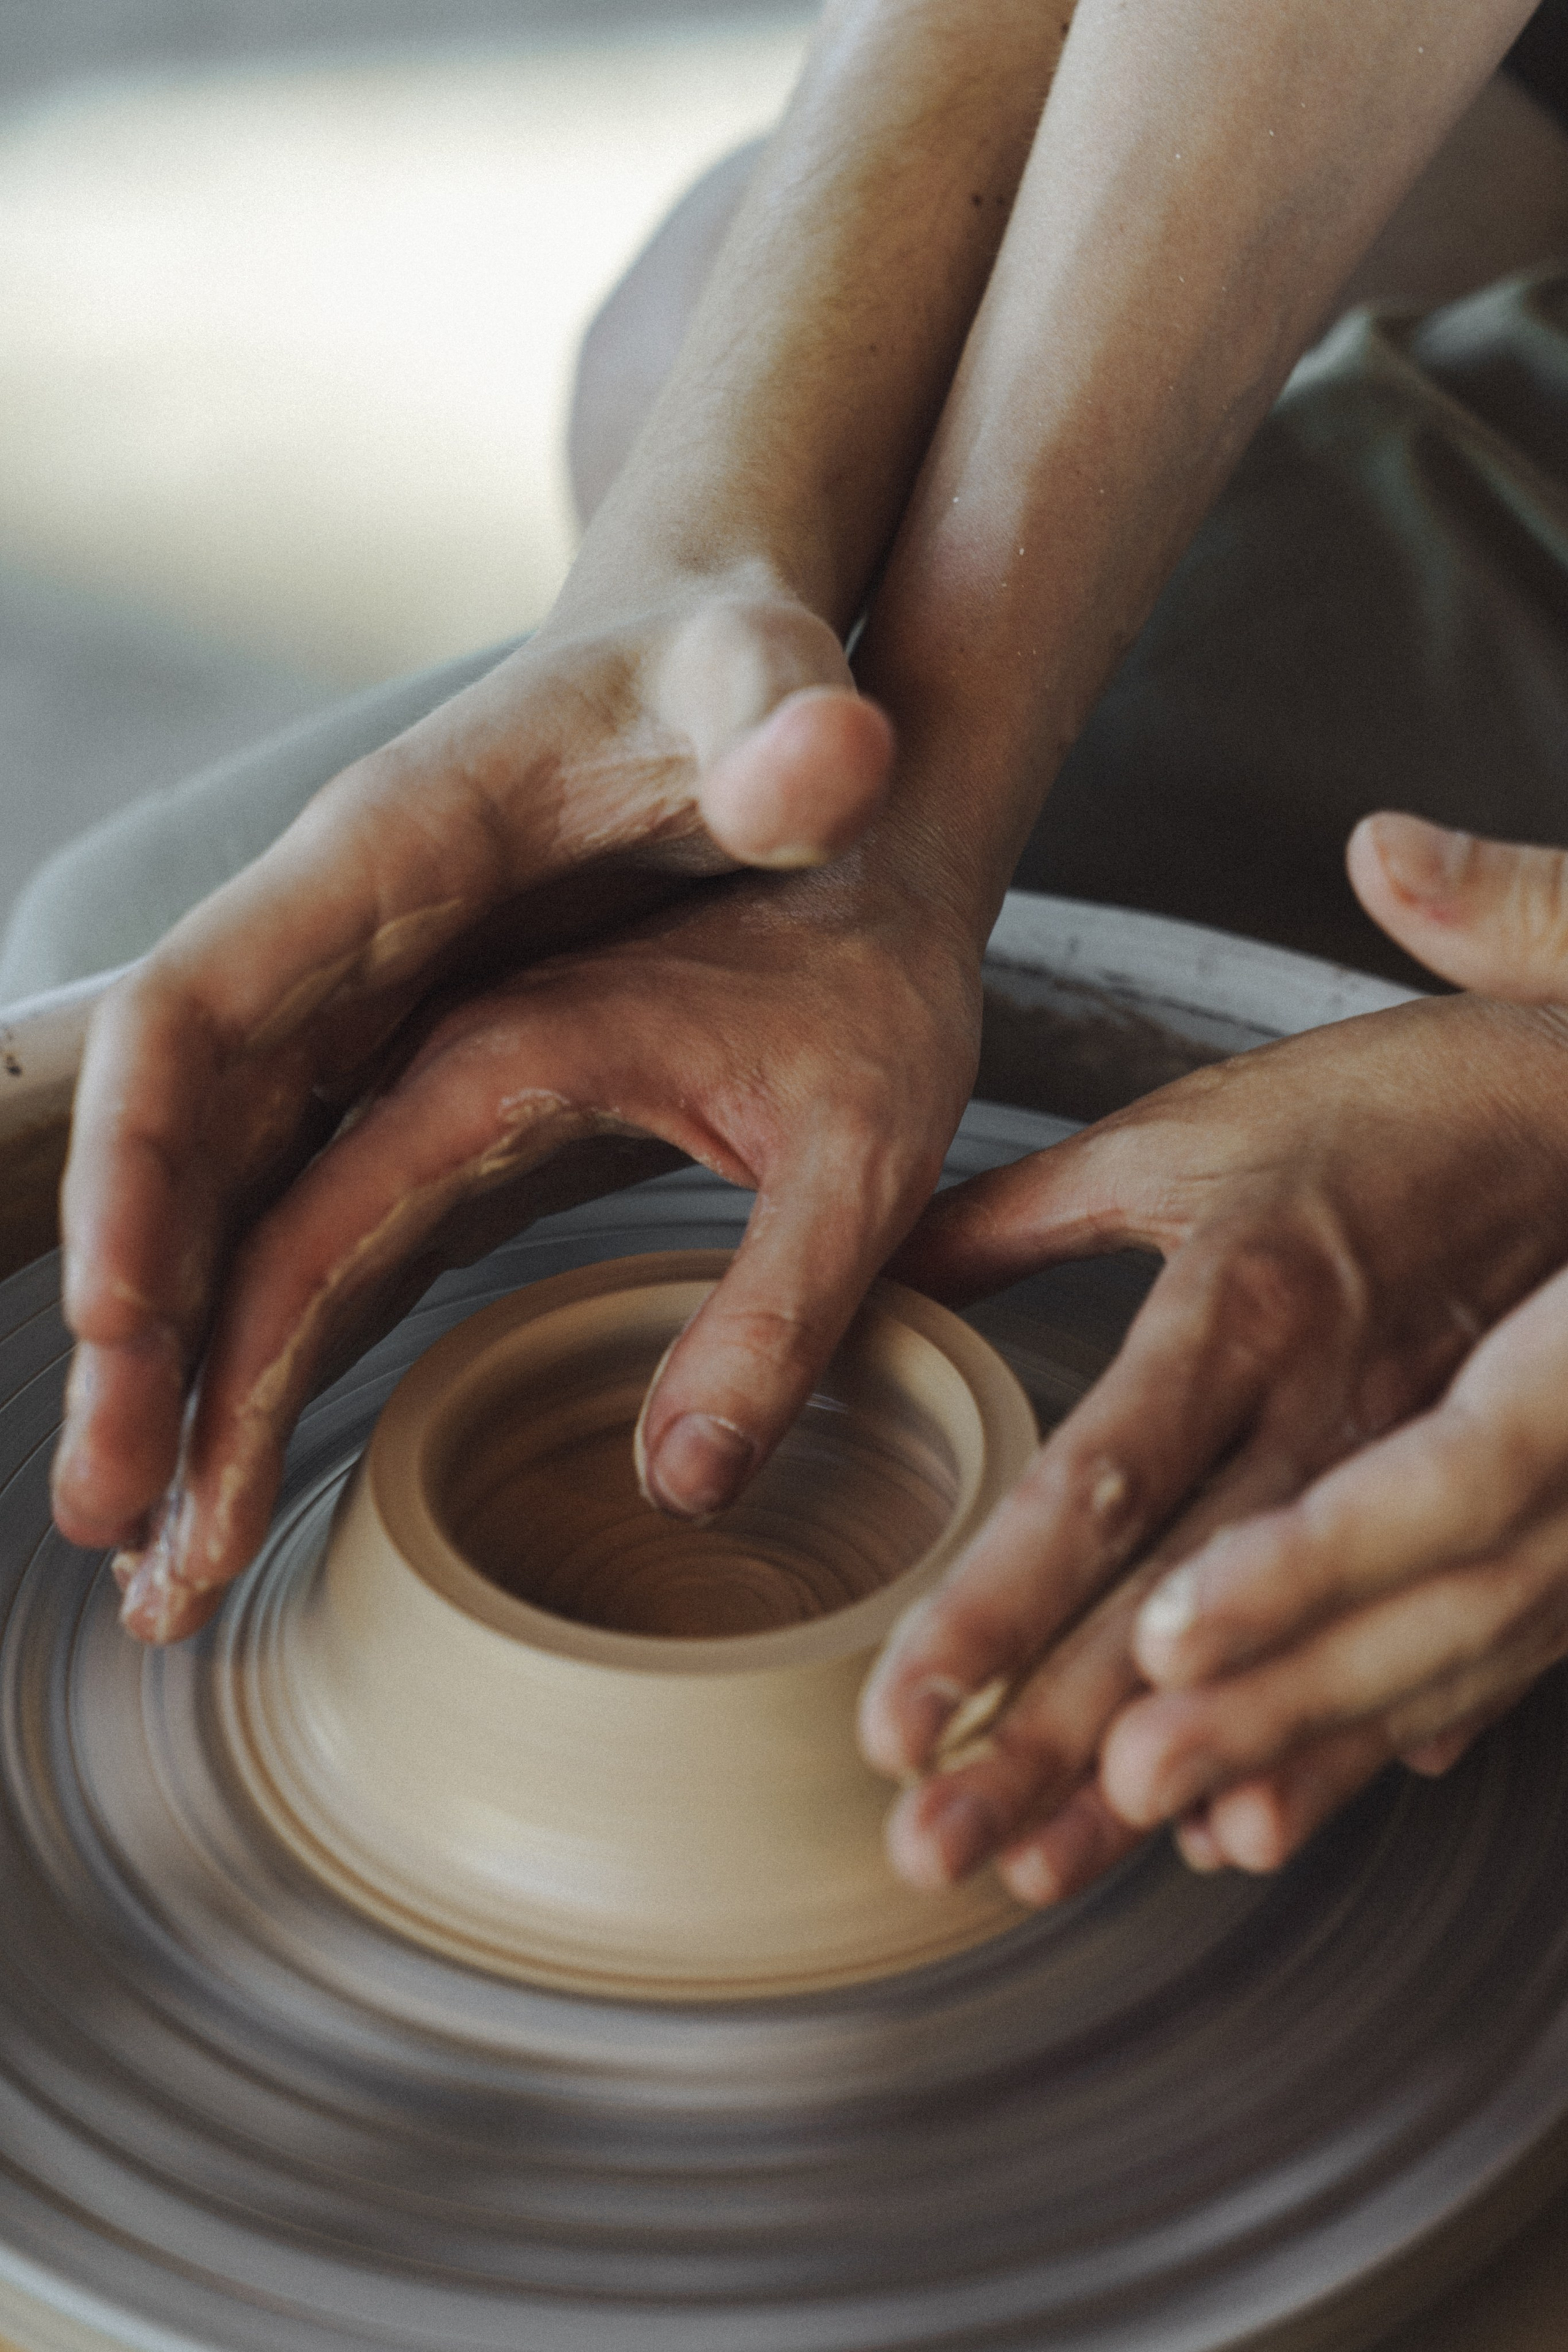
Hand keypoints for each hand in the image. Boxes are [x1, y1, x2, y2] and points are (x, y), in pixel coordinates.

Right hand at [52, 586, 895, 1627]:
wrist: (750, 700)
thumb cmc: (756, 697)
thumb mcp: (790, 706)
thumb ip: (796, 736)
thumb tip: (835, 774)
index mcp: (390, 857)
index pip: (201, 1013)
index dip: (139, 1167)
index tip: (120, 1327)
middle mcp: (339, 946)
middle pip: (179, 1146)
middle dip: (135, 1327)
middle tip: (124, 1522)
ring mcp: (366, 1018)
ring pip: (227, 1203)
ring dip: (180, 1368)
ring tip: (161, 1554)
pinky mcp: (415, 1080)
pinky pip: (304, 1218)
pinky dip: (262, 1337)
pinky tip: (248, 1459)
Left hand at [860, 812, 1567, 1899]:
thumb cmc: (1376, 1109)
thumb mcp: (1184, 1132)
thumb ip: (1021, 1211)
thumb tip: (879, 1270)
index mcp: (1239, 1306)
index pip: (1094, 1485)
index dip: (992, 1611)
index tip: (898, 1716)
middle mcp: (1321, 1410)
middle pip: (1172, 1612)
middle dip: (1047, 1743)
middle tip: (933, 1846)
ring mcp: (1406, 1476)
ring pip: (1277, 1661)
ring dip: (1160, 1780)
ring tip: (1046, 1872)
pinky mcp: (1473, 1512)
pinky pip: (1398, 1660)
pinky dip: (1321, 1756)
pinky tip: (1232, 1835)